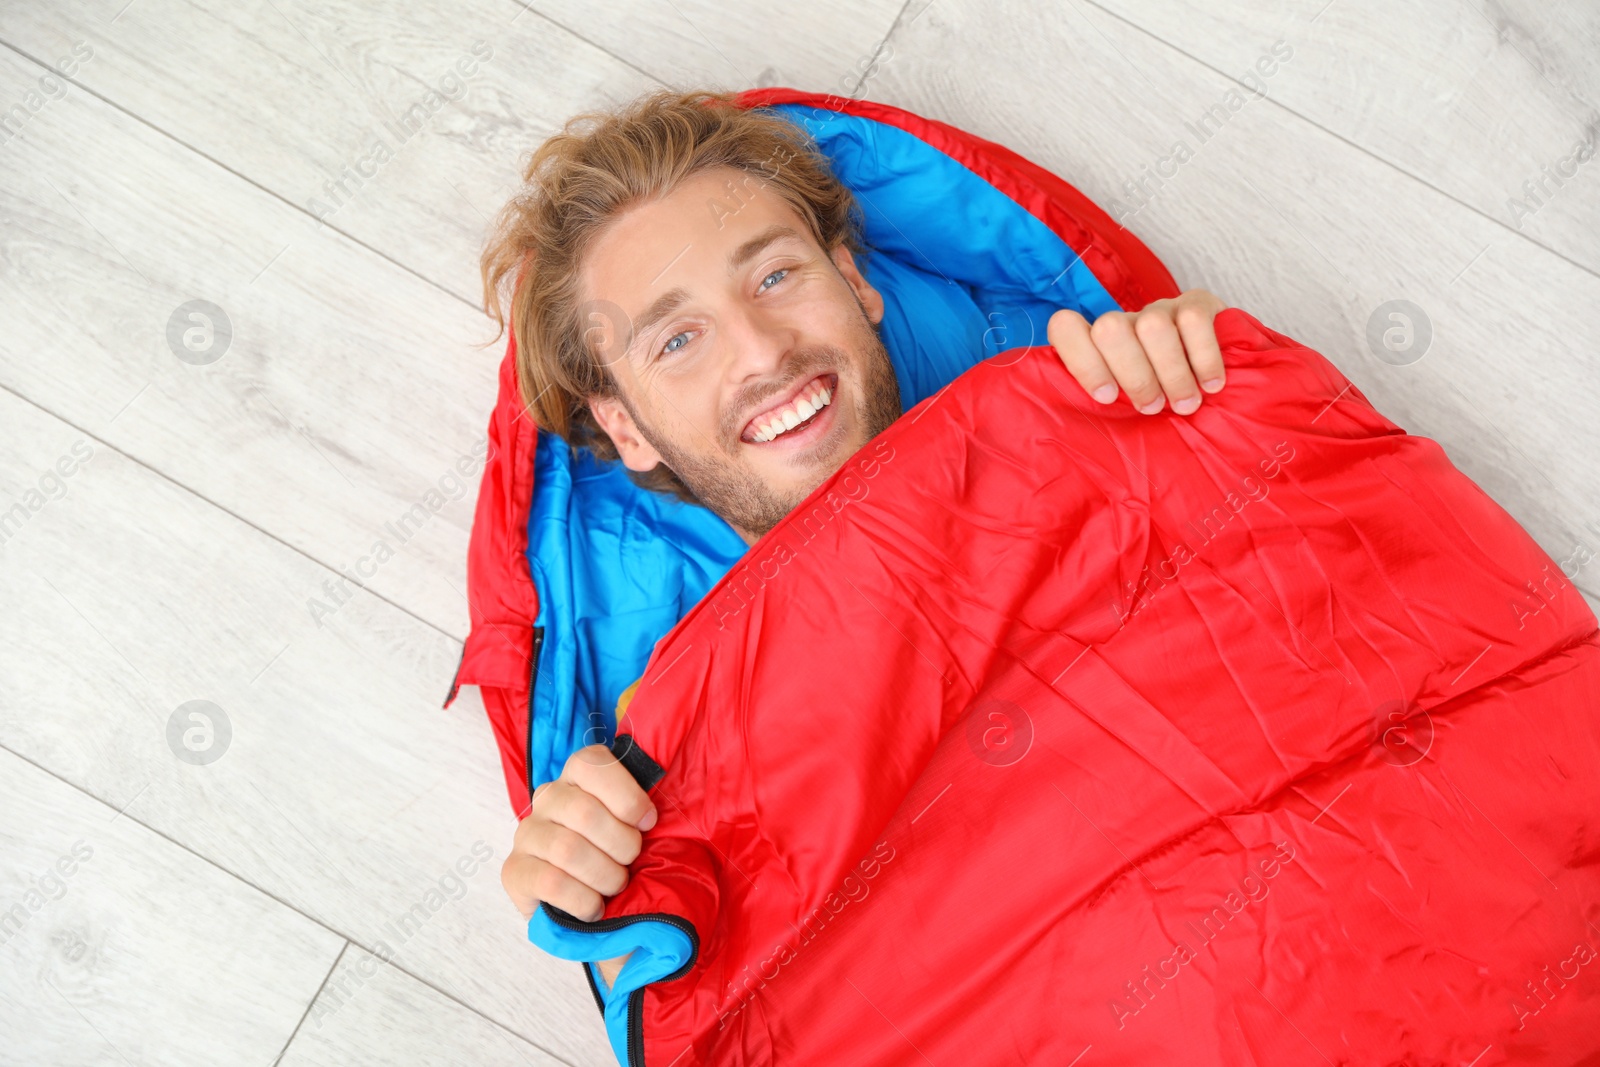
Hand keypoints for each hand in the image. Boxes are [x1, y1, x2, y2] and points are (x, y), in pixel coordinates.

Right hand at [501, 744, 657, 922]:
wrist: (598, 911)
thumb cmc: (624, 857)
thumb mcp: (640, 826)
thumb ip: (646, 807)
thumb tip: (671, 795)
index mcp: (579, 776)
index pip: (592, 762)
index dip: (627, 796)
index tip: (648, 823)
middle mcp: (548, 798)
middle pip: (584, 812)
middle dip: (622, 845)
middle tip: (631, 862)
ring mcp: (527, 833)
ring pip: (568, 850)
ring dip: (605, 876)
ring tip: (615, 886)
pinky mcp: (514, 871)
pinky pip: (550, 883)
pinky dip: (583, 900)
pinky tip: (595, 908)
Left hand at [1048, 288, 1227, 414]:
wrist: (1222, 380)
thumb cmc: (1162, 402)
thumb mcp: (1128, 410)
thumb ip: (1108, 414)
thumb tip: (1089, 446)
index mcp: (1096, 345)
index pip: (1066, 328)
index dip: (1082, 361)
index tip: (1106, 397)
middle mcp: (1125, 321)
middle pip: (1110, 329)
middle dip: (1133, 376)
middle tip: (1153, 408)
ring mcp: (1160, 309)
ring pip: (1153, 326)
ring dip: (1170, 373)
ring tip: (1184, 404)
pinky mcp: (1198, 303)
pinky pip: (1195, 321)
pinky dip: (1204, 359)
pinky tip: (1211, 384)